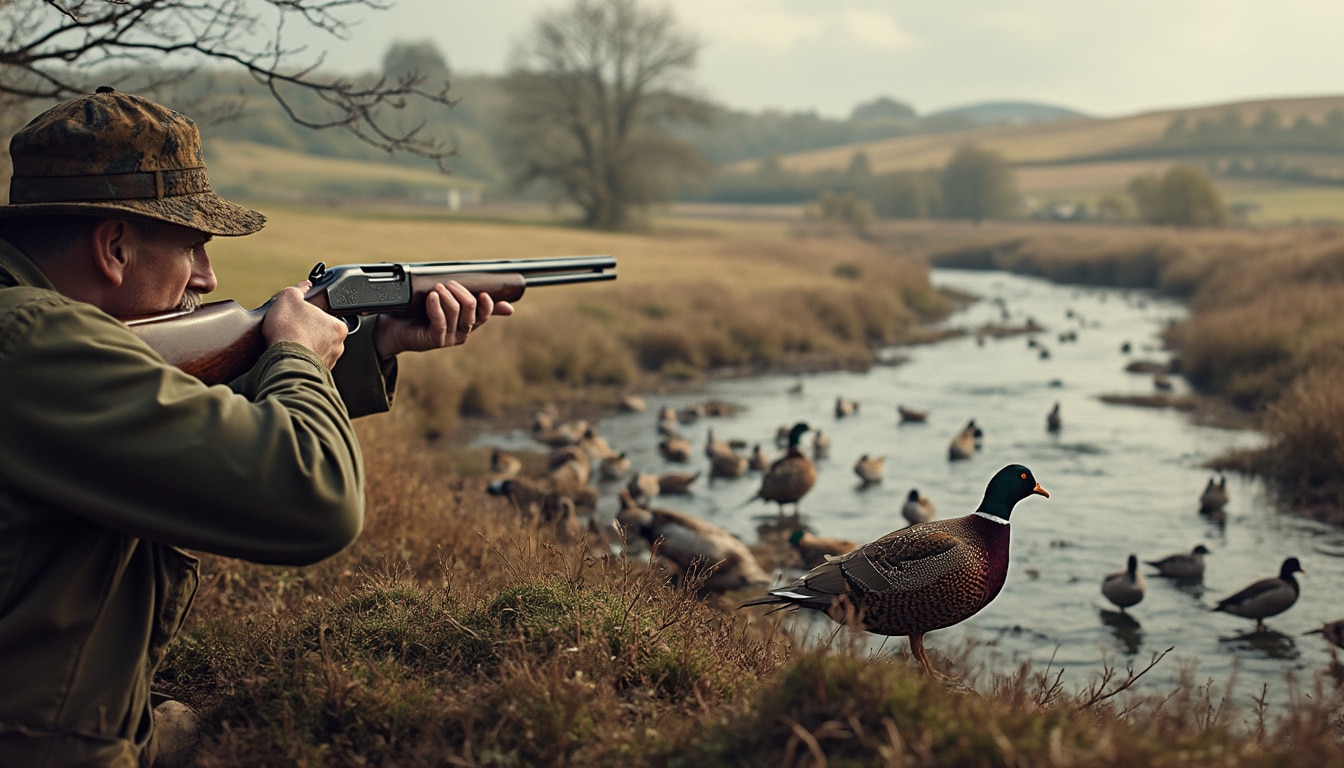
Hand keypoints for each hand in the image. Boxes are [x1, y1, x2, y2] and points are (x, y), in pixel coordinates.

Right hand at [262, 281, 347, 368]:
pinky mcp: (319, 375)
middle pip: (323, 336)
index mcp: (338, 327)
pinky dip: (302, 362)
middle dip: (310, 334)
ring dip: (307, 349)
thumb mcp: (288, 298)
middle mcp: (338, 346)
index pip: (327, 319)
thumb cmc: (289, 330)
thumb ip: (298, 291)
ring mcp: (330, 362)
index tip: (301, 319)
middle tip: (294, 331)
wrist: (285, 359)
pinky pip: (311, 366)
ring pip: (318, 352)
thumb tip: (304, 286)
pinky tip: (291, 358)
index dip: (311, 317)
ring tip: (291, 345)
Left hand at [374, 281, 514, 358]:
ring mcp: (448, 339)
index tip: (482, 293)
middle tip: (447, 283)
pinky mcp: (434, 340)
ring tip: (436, 288)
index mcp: (467, 324)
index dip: (488, 305)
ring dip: (446, 295)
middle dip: (461, 292)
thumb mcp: (446, 304)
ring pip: (456, 313)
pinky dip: (436, 306)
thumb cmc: (419, 314)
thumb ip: (468, 301)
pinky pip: (440, 321)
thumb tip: (510, 309)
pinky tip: (432, 296)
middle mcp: (461, 333)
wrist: (394, 328)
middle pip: (471, 310)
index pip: (485, 315)